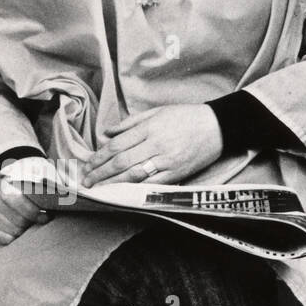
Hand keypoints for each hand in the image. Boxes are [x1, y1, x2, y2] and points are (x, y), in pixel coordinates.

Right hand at [0, 156, 51, 244]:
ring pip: (13, 230)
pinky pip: (4, 238)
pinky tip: (21, 226)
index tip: (47, 216)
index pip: (16, 199)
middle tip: (44, 218)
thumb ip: (54, 181)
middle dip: (33, 221)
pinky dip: (16, 236)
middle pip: (17, 218)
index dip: (34, 211)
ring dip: (26, 228)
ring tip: (32, 220)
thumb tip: (68, 193)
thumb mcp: (45, 171)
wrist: (14, 174)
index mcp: (3, 180)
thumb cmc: (33, 175)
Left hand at [82, 105, 223, 187]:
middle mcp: (157, 144)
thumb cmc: (188, 116)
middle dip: (100, 173)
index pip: (116, 145)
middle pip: (121, 161)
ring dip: (112, 183)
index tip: (86, 166)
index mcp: (150, 127)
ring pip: (133, 174)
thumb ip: (131, 123)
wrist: (220, 126)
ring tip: (98, 189)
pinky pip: (152, 183)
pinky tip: (122, 193)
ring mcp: (168, 160)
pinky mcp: (178, 172)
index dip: (98, 158)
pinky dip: (134, 189)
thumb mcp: (158, 112)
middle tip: (86, 181)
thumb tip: (107, 134)